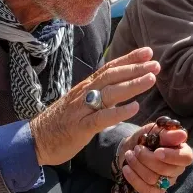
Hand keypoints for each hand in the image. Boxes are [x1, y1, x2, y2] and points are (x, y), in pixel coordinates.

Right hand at [31, 47, 157, 166]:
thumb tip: (120, 87)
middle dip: (135, 68)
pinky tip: (135, 108)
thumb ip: (99, 94)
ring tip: (151, 79)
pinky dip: (119, 112)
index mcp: (86, 87)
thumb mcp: (82, 103)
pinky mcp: (80, 127)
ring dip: (132, 84)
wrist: (36, 139)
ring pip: (109, 93)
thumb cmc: (62, 123)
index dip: (129, 59)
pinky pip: (101, 117)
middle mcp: (84, 93)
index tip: (148, 52)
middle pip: (112, 76)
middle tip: (156, 64)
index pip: (109, 68)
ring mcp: (82, 109)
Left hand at [117, 122, 192, 192]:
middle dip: (147, 158)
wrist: (131, 149)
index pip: (186, 158)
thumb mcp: (153, 131)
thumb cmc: (146, 138)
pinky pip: (146, 190)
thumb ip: (166, 133)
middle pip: (166, 170)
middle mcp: (177, 169)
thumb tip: (182, 135)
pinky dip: (133, 179)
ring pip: (153, 179)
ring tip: (129, 155)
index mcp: (182, 152)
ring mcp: (167, 182)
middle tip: (136, 148)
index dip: (172, 156)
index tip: (157, 151)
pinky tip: (126, 168)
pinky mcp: (155, 191)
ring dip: (137, 166)